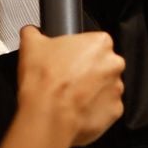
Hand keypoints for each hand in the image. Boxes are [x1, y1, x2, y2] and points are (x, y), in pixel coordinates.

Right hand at [18, 27, 124, 146]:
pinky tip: (75, 108)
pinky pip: (105, 107)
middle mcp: (113, 64)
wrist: (48, 115)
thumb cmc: (45, 80)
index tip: (67, 58)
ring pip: (104, 86)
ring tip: (68, 94)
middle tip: (66, 76)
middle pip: (102, 63)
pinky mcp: (115, 111)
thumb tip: (31, 32)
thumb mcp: (30, 44)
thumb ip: (33, 32)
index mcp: (99, 43)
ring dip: (91, 89)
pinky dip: (93, 108)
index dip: (77, 50)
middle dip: (87, 69)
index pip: (93, 41)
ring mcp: (116, 89)